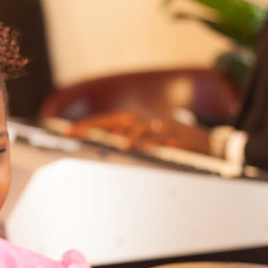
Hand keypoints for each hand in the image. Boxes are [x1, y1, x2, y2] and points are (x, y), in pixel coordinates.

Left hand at [69, 112, 211, 154]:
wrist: (202, 142)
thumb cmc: (168, 142)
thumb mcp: (143, 141)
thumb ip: (123, 141)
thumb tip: (101, 148)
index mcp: (133, 122)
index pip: (105, 120)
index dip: (85, 125)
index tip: (65, 132)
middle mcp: (143, 120)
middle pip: (116, 118)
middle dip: (95, 125)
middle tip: (77, 133)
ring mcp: (159, 127)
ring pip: (140, 126)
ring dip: (128, 134)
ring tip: (119, 145)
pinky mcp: (175, 136)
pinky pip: (161, 138)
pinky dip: (152, 142)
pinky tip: (144, 148)